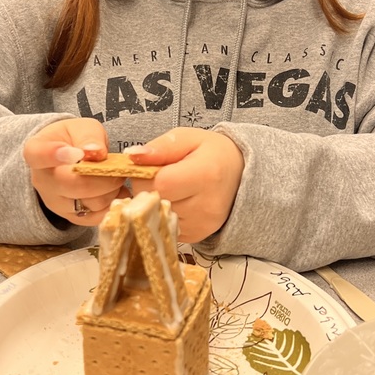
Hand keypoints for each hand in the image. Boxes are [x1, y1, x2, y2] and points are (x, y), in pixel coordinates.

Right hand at [23, 118, 129, 225]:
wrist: (69, 160)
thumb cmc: (73, 140)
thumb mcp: (81, 127)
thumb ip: (89, 136)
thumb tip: (96, 152)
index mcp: (36, 152)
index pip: (38, 155)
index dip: (54, 154)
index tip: (76, 153)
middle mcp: (42, 182)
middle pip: (74, 185)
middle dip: (104, 176)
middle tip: (117, 167)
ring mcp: (55, 203)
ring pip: (91, 203)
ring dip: (111, 190)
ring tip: (114, 177)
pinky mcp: (72, 218)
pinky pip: (99, 217)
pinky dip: (114, 204)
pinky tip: (115, 191)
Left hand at [127, 128, 243, 241]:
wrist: (241, 174)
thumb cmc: (212, 152)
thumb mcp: (188, 137)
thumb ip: (160, 146)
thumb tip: (132, 155)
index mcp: (205, 175)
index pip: (159, 183)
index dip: (146, 175)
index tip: (152, 167)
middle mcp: (206, 205)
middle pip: (155, 202)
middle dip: (149, 188)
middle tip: (162, 176)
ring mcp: (202, 225)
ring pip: (157, 216)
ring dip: (156, 203)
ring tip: (173, 189)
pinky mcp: (197, 236)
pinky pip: (165, 226)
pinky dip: (165, 214)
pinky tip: (178, 202)